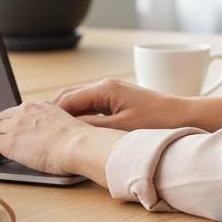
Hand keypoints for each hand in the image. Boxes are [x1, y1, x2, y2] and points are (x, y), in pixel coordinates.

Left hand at [0, 100, 127, 182]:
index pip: (16, 111)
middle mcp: (27, 111)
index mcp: (41, 106)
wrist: (79, 144)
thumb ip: (56, 128)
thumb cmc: (80, 141)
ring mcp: (16, 125)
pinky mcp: (9, 142)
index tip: (4, 127)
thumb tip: (56, 139)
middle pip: (0, 117)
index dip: (6, 121)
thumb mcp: (67, 127)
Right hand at [51, 76, 193, 130]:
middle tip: (41, 133)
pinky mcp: (119, 100)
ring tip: (55, 135)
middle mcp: (106, 86)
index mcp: (104, 88)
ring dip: (68, 116)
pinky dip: (82, 117)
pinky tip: (78, 133)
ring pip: (81, 102)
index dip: (50, 115)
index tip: (37, 129)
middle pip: (70, 98)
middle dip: (55, 114)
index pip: (67, 99)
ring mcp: (113, 92)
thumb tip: (67, 129)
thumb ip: (91, 127)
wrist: (184, 116)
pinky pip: (92, 107)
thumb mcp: (120, 129)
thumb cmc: (156, 122)